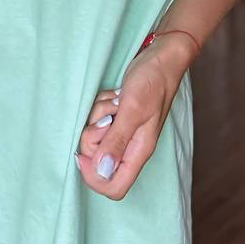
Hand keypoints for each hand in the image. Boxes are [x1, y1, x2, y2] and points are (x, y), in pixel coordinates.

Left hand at [74, 34, 195, 200]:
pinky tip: (113, 96)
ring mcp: (124, 132)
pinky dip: (100, 108)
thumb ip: (117, 140)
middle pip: (98, 161)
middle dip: (93, 135)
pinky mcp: (118, 118)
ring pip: (95, 138)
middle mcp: (130, 147)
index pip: (114, 187)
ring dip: (97, 116)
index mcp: (138, 152)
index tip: (83, 152)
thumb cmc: (153, 80)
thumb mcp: (133, 109)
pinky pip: (97, 121)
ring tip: (114, 101)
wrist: (161, 56)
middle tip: (106, 115)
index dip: (93, 176)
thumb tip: (102, 172)